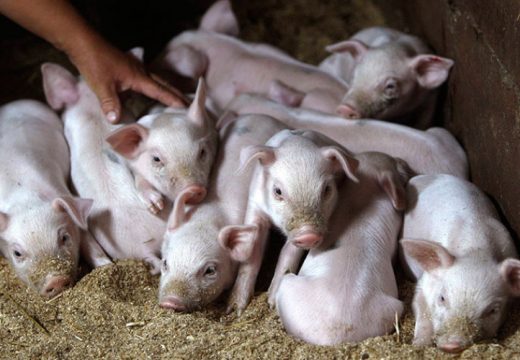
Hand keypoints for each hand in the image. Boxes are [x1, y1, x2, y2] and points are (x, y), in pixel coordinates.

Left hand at [68, 34, 186, 122]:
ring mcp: (134, 69)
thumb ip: (110, 103)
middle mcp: (140, 72)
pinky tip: (150, 92)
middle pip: (163, 84)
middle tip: (189, 103)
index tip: (186, 107)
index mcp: (138, 77)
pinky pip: (146, 80)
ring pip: (156, 81)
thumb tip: (116, 121)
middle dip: (176, 94)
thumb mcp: (101, 85)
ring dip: (167, 89)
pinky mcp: (127, 68)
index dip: (173, 100)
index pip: (160, 91)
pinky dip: (154, 86)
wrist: (83, 43)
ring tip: (176, 99)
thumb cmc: (94, 62)